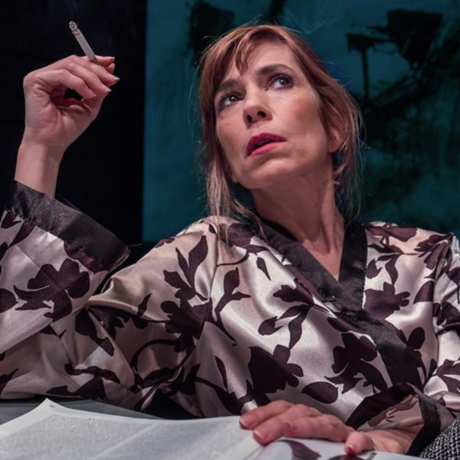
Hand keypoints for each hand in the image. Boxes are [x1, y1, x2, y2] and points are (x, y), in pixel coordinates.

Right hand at [15, 55, 118, 195]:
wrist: (52, 144)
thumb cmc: (66, 130)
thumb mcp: (88, 107)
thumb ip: (97, 91)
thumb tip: (110, 74)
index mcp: (57, 81)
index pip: (77, 64)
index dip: (95, 61)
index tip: (112, 64)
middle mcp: (48, 76)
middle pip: (75, 62)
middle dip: (96, 70)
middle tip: (112, 79)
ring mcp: (40, 77)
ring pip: (70, 66)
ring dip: (91, 77)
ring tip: (102, 90)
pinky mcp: (35, 81)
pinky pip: (62, 75)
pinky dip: (79, 84)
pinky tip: (89, 94)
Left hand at [239, 401, 374, 454]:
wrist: (378, 447)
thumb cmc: (335, 446)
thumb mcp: (309, 444)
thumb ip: (287, 442)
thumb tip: (257, 443)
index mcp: (307, 419)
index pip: (283, 410)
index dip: (263, 414)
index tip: (245, 424)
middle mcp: (323, 421)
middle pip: (299, 414)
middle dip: (277, 423)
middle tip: (259, 435)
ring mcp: (344, 431)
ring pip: (325, 423)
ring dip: (307, 426)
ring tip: (290, 431)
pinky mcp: (369, 443)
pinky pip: (364, 440)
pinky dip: (356, 442)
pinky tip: (349, 448)